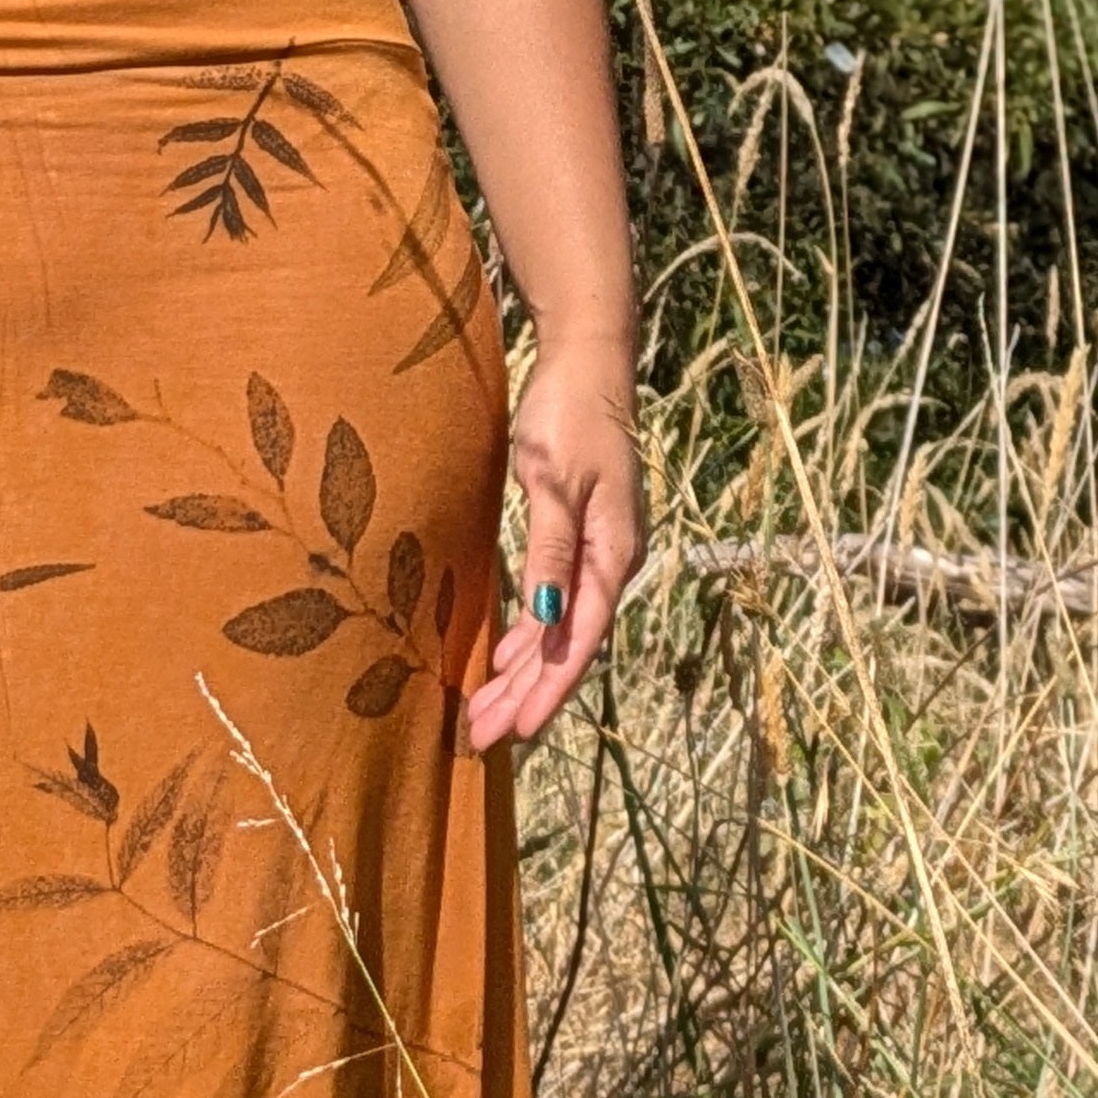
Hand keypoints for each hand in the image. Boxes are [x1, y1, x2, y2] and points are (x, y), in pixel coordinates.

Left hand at [467, 337, 644, 752]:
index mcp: (614, 549)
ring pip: (560, 627)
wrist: (587, 361)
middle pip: (570, 642)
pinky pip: (556, 602)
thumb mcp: (553, 478)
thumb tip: (546, 615)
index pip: (582, 635)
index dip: (551, 686)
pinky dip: (530, 635)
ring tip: (485, 713)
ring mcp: (597, 549)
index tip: (518, 727)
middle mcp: (611, 558)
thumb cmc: (568, 412)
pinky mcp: (579, 536)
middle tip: (483, 736)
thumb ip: (551, 547)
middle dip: (528, 692)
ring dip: (525, 671)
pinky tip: (505, 659)